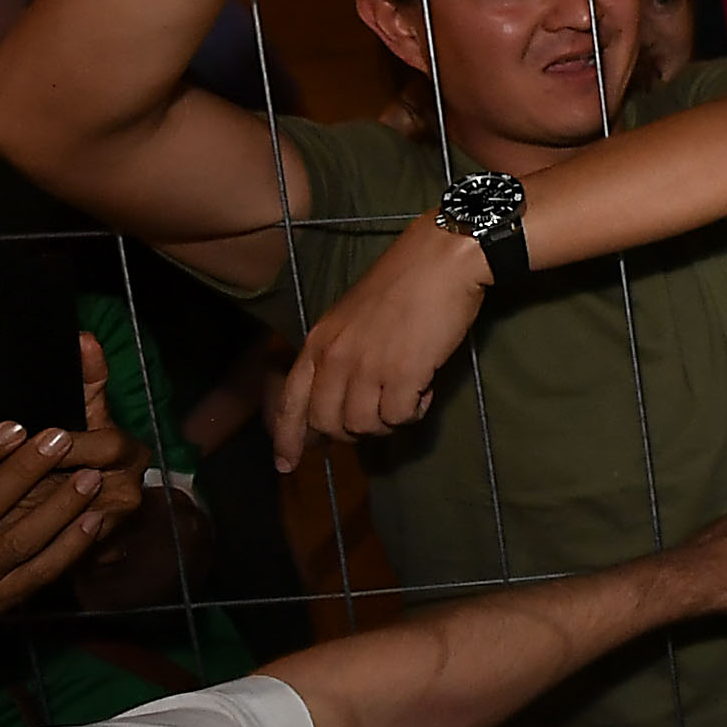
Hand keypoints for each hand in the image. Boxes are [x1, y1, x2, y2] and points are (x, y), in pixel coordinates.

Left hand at [270, 213, 494, 470]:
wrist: (440, 261)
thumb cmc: (402, 283)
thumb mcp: (352, 318)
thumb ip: (341, 355)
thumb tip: (344, 396)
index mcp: (319, 343)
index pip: (290, 401)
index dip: (287, 438)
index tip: (286, 465)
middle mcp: (336, 359)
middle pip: (328, 424)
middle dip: (352, 432)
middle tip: (380, 416)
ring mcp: (367, 368)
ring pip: (364, 426)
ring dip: (388, 421)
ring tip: (408, 396)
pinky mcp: (403, 375)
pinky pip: (400, 417)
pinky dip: (414, 412)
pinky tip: (425, 390)